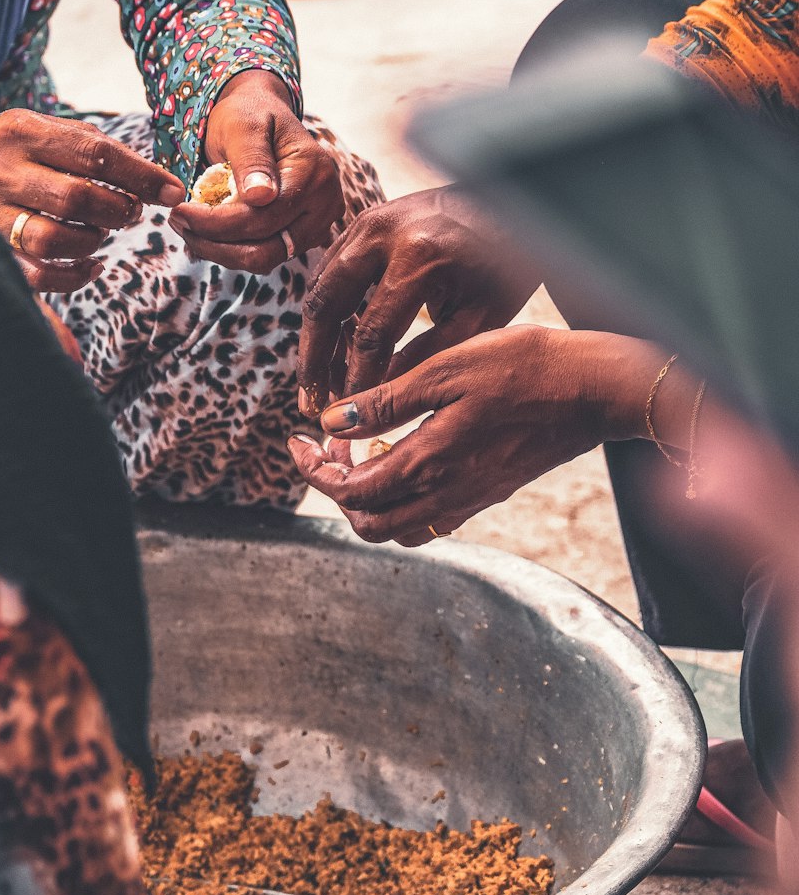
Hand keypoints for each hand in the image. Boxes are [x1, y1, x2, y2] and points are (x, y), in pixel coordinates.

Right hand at [0, 110, 184, 292]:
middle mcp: (1, 171)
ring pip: (55, 239)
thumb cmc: (11, 153)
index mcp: (22, 131)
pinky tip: (90, 265)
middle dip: (119, 210)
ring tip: (102, 234)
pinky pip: (38, 276)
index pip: (95, 154)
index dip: (142, 176)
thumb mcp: (43, 131)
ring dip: (94, 241)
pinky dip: (75, 276)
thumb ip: (93, 149)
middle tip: (131, 212)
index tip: (173, 190)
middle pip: (78, 198)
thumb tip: (159, 181)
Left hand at [167, 71, 343, 272]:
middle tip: (177, 222)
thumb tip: (260, 197)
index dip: (216, 222)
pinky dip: (232, 250)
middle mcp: (324, 204)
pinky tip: (208, 233)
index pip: (262, 216)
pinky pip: (266, 255)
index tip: (178, 212)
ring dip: (221, 252)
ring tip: (189, 228)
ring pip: (265, 259)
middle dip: (214, 241)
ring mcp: (318, 225)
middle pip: (266, 247)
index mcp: (314, 172)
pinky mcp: (304, 236)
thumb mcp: (243, 126)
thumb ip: (251, 159)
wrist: (263, 116)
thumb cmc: (250, 114)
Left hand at [288, 327, 664, 546]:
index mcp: (428, 464)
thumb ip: (386, 401)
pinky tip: (405, 457)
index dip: (313, 471)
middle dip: (335, 490)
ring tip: (363, 453)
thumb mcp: (446, 369)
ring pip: (399, 527)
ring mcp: (469, 499)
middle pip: (368, 522)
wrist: (595, 389)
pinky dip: (403, 500)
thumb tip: (332, 423)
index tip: (298, 441)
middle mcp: (446, 494)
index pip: (349, 491)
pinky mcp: (489, 493)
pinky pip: (431, 518)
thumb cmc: (525, 367)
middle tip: (326, 448)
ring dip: (369, 500)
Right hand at [298, 187, 540, 415]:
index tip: (349, 411)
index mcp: (420, 258)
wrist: (513, 203)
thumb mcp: (479, 317)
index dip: (356, 379)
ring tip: (320, 379)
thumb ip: (427, 357)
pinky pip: (330, 268)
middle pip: (327, 306)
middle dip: (314, 359)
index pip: (371, 334)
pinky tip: (336, 344)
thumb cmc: (506, 265)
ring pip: (320, 286)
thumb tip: (378, 395)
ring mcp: (369, 221)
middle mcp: (384, 234)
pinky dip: (329, 307)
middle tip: (311, 401)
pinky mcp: (364, 219)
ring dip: (316, 336)